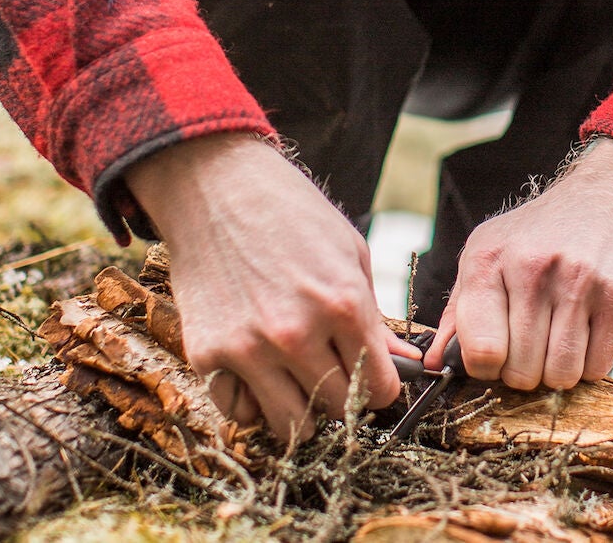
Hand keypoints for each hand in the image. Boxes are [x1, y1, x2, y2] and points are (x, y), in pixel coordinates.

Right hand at [126, 133, 417, 444]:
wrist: (217, 187)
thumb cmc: (291, 213)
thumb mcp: (349, 252)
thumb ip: (375, 316)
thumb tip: (405, 362)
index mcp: (342, 303)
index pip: (380, 388)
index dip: (382, 386)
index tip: (375, 377)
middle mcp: (296, 333)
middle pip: (339, 410)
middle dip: (345, 397)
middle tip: (335, 370)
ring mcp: (248, 349)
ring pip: (292, 425)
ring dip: (303, 408)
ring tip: (299, 375)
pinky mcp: (207, 356)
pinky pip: (241, 413)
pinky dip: (253, 402)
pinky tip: (260, 370)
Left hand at [431, 138, 612, 390]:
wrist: (609, 195)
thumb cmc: (541, 232)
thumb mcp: (489, 252)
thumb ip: (459, 310)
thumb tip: (433, 364)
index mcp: (488, 259)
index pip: (481, 352)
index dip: (487, 367)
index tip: (497, 354)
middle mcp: (531, 267)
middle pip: (522, 372)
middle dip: (527, 370)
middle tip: (535, 342)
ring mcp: (578, 280)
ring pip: (562, 375)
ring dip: (561, 370)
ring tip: (561, 336)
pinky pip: (598, 367)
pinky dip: (591, 363)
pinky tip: (588, 330)